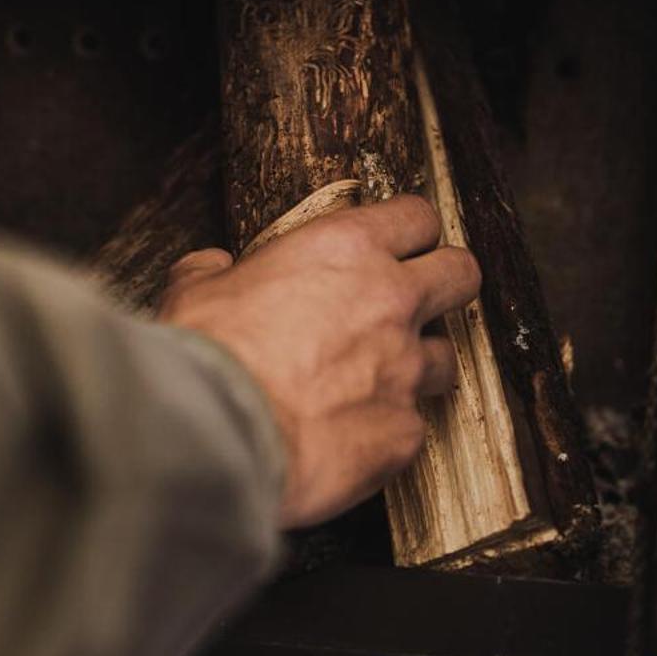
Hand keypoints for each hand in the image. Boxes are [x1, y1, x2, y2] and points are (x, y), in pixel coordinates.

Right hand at [157, 197, 479, 529]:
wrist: (216, 434)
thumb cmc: (207, 356)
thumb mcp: (194, 291)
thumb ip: (214, 271)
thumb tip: (213, 267)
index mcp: (345, 250)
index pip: (416, 216)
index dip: (410, 231)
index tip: (399, 246)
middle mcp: (390, 301)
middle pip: (461, 274)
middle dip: (445, 286)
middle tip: (416, 303)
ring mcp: (405, 369)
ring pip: (447, 357)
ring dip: (418, 366)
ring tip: (375, 383)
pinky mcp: (404, 433)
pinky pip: (413, 427)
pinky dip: (387, 431)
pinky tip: (350, 439)